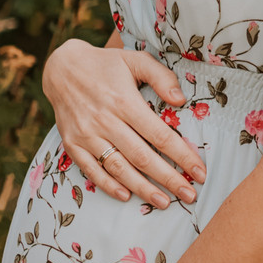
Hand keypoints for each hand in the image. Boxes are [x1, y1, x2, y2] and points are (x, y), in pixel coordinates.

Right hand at [40, 37, 206, 207]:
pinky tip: (126, 196)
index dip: (182, 155)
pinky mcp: (72, 143)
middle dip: (168, 179)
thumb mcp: (135, 60)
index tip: (200, 171)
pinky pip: (91, 169)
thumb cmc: (106, 64)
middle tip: (189, 195)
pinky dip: (108, 185)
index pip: (160, 135)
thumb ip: (161, 77)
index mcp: (124, 101)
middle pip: (142, 157)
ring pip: (118, 167)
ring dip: (142, 188)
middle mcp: (105, 121)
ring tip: (164, 202)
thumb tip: (180, 100)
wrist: (62, 68)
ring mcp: (87, 134)